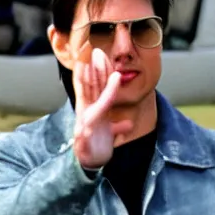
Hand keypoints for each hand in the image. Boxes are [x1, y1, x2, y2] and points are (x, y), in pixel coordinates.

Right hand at [72, 44, 132, 168]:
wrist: (90, 164)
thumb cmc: (97, 147)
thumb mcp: (109, 134)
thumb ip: (117, 126)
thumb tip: (127, 123)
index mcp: (91, 109)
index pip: (93, 86)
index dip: (95, 71)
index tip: (97, 54)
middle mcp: (87, 111)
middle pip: (89, 85)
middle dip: (91, 68)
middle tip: (93, 49)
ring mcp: (86, 119)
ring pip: (88, 93)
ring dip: (90, 77)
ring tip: (89, 62)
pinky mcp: (89, 129)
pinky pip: (98, 110)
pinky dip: (105, 97)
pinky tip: (110, 86)